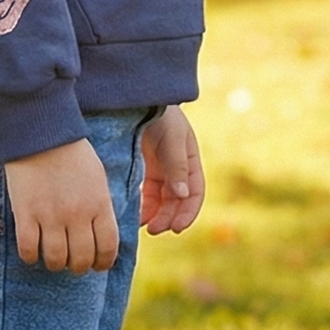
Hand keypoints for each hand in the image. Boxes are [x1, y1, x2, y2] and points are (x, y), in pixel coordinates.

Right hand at [5, 137, 119, 272]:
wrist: (41, 133)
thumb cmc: (72, 154)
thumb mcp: (98, 178)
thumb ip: (101, 207)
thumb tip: (104, 234)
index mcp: (99, 204)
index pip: (107, 248)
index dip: (103, 263)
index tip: (97, 266)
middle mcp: (77, 215)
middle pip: (82, 259)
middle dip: (78, 267)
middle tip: (72, 263)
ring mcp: (50, 216)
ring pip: (56, 259)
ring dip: (55, 264)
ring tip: (52, 259)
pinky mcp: (25, 213)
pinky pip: (28, 249)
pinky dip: (30, 257)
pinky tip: (31, 252)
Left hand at [140, 105, 203, 235]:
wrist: (137, 98)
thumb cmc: (160, 114)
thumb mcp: (172, 138)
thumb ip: (176, 165)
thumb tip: (182, 194)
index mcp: (190, 161)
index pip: (194, 193)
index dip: (188, 212)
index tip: (177, 228)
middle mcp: (176, 168)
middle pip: (177, 200)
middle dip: (169, 217)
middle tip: (155, 230)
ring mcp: (159, 169)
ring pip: (161, 200)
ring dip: (156, 215)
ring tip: (145, 226)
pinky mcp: (142, 169)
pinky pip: (145, 193)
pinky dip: (142, 205)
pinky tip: (135, 215)